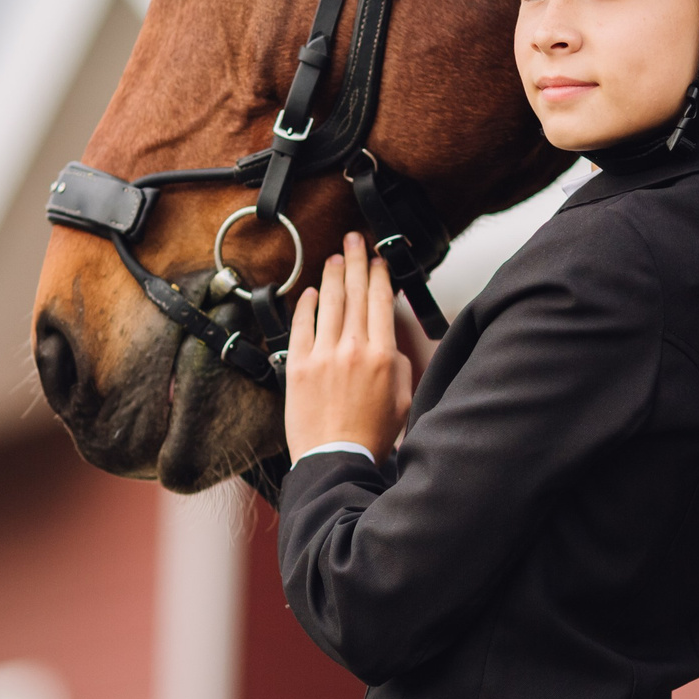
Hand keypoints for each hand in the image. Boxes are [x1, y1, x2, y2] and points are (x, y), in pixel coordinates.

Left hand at [283, 232, 413, 464]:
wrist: (335, 459)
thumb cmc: (372, 435)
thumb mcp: (402, 398)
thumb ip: (397, 362)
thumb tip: (387, 338)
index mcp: (381, 355)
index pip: (380, 302)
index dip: (379, 275)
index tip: (378, 259)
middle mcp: (352, 348)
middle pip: (355, 293)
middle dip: (356, 261)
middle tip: (354, 238)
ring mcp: (322, 355)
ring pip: (329, 303)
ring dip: (333, 275)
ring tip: (335, 256)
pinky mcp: (297, 366)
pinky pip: (301, 326)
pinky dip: (306, 305)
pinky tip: (311, 291)